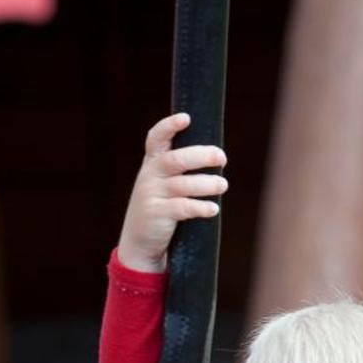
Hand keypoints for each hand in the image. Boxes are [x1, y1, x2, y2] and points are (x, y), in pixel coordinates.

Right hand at [117, 114, 227, 272]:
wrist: (139, 243)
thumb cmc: (160, 208)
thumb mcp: (161, 184)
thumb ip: (179, 170)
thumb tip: (216, 156)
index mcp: (152, 164)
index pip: (156, 138)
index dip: (169, 126)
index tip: (186, 118)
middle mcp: (150, 176)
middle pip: (175, 160)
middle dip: (200, 156)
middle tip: (221, 158)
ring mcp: (152, 195)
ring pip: (182, 185)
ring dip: (206, 184)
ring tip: (223, 185)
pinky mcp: (157, 215)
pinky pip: (183, 208)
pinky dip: (200, 207)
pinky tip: (213, 209)